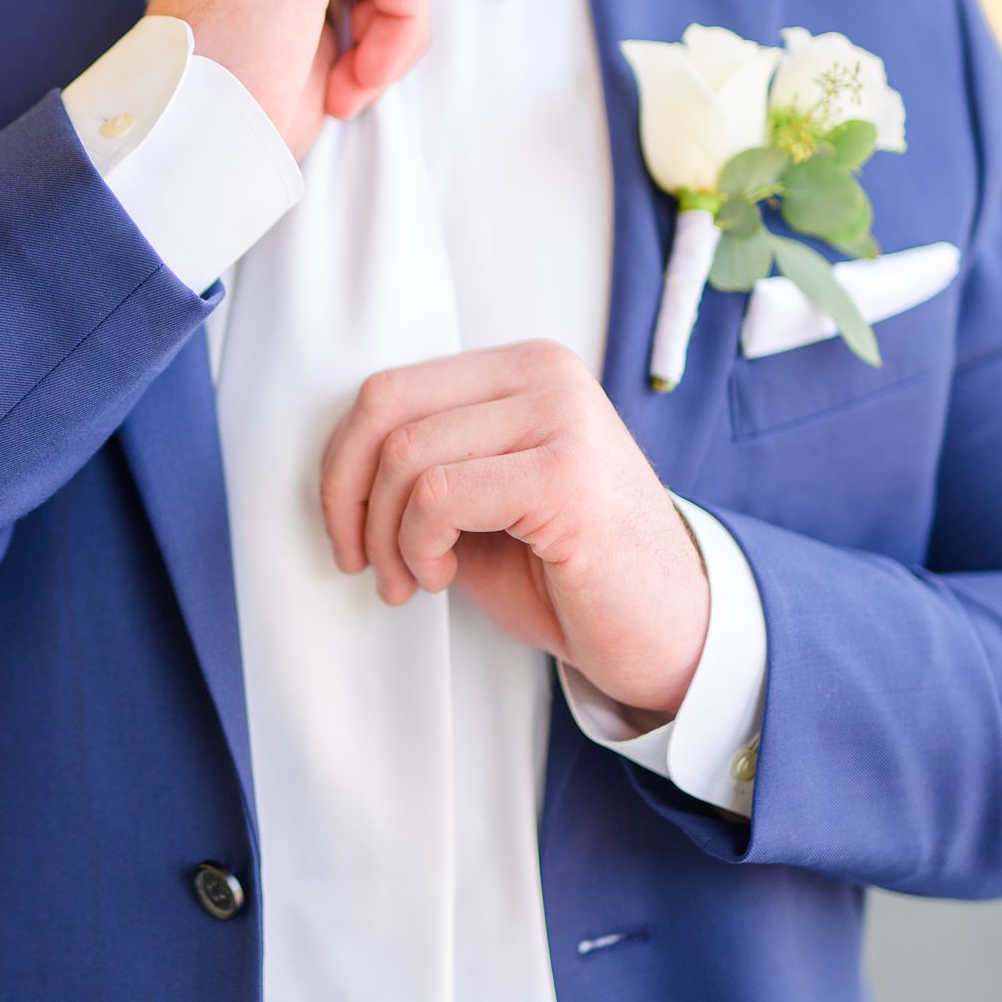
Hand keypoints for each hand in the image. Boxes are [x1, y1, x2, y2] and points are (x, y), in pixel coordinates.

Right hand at [146, 0, 430, 160]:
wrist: (182, 141)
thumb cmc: (229, 115)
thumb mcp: (292, 47)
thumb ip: (335, 6)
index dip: (360, 25)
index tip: (338, 94)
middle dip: (380, 20)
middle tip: (349, 90)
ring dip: (393, 25)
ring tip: (352, 87)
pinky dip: (404, 23)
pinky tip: (363, 75)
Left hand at [316, 338, 711, 716]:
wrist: (665, 632)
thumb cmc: (566, 572)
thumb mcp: (480, 500)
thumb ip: (423, 464)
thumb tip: (336, 467)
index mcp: (521, 369)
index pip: (390, 388)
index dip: (342, 464)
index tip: (346, 531)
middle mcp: (544, 374)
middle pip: (385, 408)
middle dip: (348, 495)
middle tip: (361, 560)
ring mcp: (561, 415)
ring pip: (406, 455)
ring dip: (387, 536)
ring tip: (413, 579)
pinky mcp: (566, 472)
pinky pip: (439, 494)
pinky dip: (418, 546)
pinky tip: (444, 576)